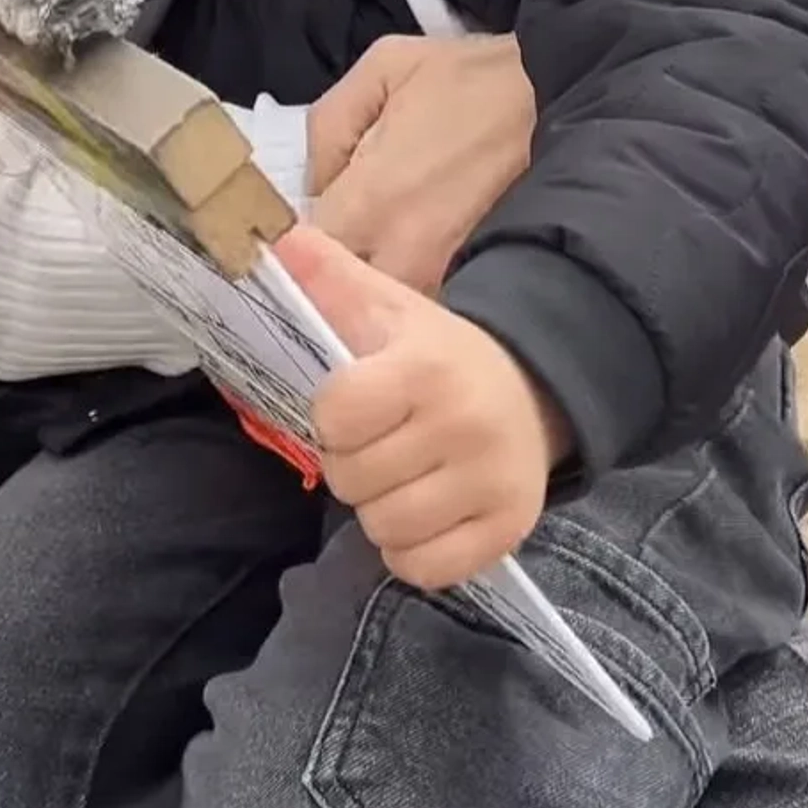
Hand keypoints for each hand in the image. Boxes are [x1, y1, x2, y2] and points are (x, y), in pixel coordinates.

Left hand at [284, 223, 569, 591]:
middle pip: (353, 479)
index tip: (356, 408)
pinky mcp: (509, 530)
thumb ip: (330, 277)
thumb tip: (275, 238)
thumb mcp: (388, 309)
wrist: (533, 393)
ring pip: (385, 527)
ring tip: (404, 478)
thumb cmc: (439, 356)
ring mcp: (491, 481)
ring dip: (380, 510)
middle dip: (354, 466)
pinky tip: (426, 516)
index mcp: (425, 368)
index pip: (337, 416)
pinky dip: (413, 552)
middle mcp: (464, 425)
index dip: (333, 418)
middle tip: (383, 445)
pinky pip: (426, 568)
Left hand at [307, 34, 533, 292]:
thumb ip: (328, 126)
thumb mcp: (386, 67)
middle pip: (339, 302)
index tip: (297, 236)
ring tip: (381, 266)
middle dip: (331, 283)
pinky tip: (419, 278)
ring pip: (388, 315)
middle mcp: (403, 258)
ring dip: (375, 298)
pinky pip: (431, 312)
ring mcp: (446, 284)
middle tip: (336, 255)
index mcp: (370, 203)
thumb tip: (315, 187)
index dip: (292, 249)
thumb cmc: (476, 81)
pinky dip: (419, 305)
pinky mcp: (483, 292)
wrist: (573, 100)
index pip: (298, 259)